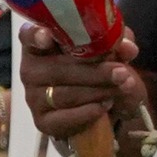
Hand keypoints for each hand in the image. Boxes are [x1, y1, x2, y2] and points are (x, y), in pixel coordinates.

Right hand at [19, 22, 147, 141]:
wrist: (106, 104)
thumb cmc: (101, 67)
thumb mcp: (113, 51)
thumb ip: (118, 44)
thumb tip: (128, 48)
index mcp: (43, 43)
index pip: (28, 35)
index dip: (35, 35)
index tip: (46, 37)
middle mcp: (32, 69)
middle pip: (58, 69)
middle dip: (95, 71)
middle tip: (123, 72)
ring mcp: (34, 96)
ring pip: (64, 94)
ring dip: (98, 91)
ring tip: (123, 87)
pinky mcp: (43, 120)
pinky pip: (63, 118)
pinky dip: (87, 112)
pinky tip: (105, 105)